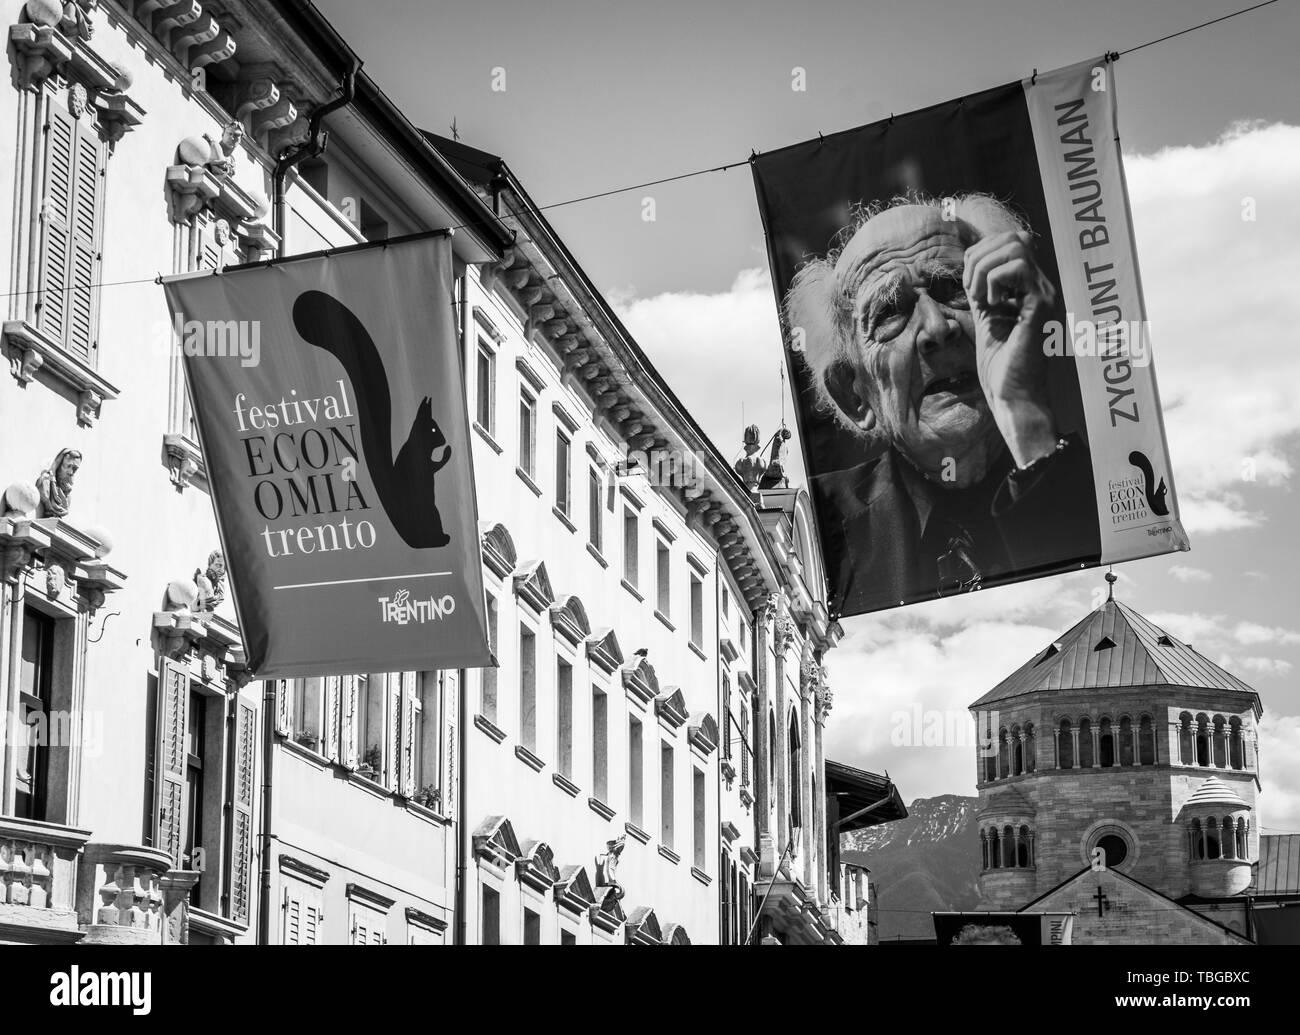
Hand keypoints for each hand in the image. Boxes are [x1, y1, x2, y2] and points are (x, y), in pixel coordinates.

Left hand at [963, 230, 1058, 467]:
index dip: (980, 255)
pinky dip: (995, 281)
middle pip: (1014, 238)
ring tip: (983, 300)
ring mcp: (1045, 294)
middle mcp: (1042, 287)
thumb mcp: (986, 317)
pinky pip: (1017, 267)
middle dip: (981, 258)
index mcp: (1030, 289)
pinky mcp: (1041, 305)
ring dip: (985, 269)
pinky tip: (993, 306)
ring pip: (1015, 246)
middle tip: (973, 292)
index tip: (971, 288)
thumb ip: (983, 289)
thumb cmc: (1000, 366)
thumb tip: (969, 261)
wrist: (1012, 395)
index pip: (1010, 242)